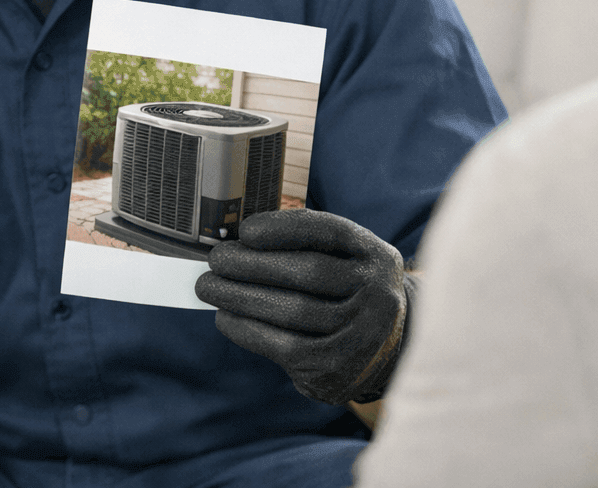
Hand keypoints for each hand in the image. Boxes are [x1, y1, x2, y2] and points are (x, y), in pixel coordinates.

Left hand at [194, 208, 414, 404]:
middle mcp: (377, 294)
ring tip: (209, 287)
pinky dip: (246, 329)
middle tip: (216, 259)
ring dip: (239, 297)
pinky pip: (283, 346)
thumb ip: (306, 247)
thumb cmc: (347, 293)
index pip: (330, 232)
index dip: (285, 228)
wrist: (388, 351)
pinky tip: (224, 317)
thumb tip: (239, 243)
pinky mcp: (337, 369)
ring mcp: (361, 335)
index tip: (246, 230)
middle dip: (253, 264)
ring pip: (292, 310)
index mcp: (376, 256)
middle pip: (308, 272)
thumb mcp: (346, 261)